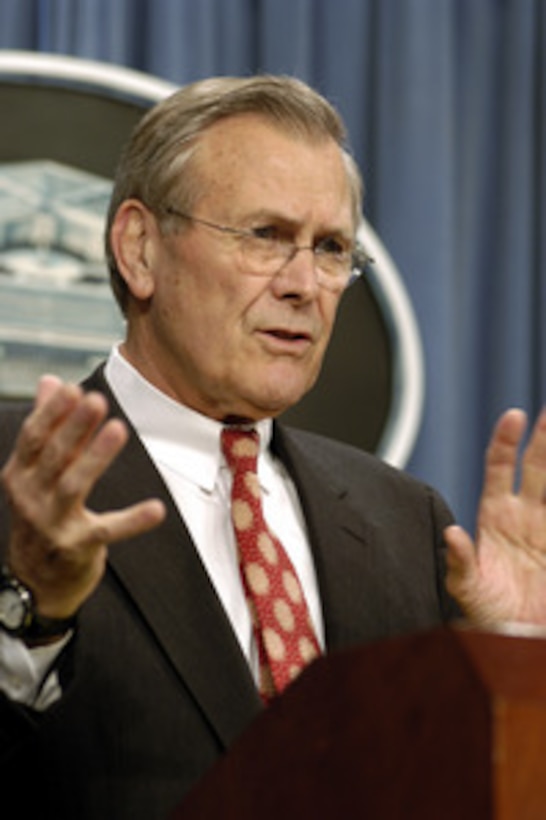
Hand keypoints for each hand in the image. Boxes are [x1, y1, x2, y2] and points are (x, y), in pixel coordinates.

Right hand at [1, 375, 165, 619]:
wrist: (36, 582)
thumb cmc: (41, 517)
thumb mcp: (36, 473)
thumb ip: (48, 427)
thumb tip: (51, 380)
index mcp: (19, 475)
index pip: (33, 437)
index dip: (52, 412)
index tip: (73, 389)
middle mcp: (30, 498)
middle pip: (53, 457)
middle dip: (75, 427)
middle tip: (97, 400)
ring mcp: (51, 525)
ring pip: (74, 486)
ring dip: (96, 457)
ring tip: (118, 430)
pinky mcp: (77, 548)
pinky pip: (108, 530)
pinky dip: (132, 520)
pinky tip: (156, 509)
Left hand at [445, 406, 545, 625]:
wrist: (515, 636)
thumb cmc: (485, 611)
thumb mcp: (467, 588)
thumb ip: (459, 562)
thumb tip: (452, 533)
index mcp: (496, 517)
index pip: (499, 469)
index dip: (505, 442)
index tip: (513, 417)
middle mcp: (524, 516)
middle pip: (537, 469)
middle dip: (544, 439)